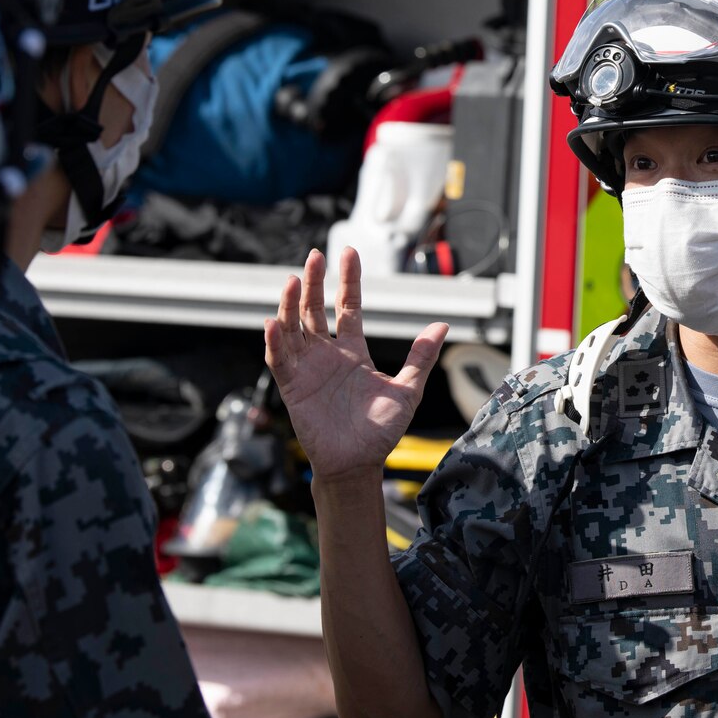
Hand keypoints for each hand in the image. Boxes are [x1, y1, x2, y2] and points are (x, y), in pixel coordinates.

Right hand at [264, 246, 447, 481]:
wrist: (358, 464)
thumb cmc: (381, 431)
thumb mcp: (407, 390)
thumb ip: (421, 357)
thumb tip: (442, 325)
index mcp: (354, 351)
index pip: (348, 307)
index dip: (348, 281)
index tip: (349, 253)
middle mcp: (328, 355)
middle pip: (315, 310)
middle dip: (313, 283)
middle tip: (313, 256)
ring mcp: (308, 369)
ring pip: (294, 328)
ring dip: (290, 304)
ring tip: (291, 280)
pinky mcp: (292, 387)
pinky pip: (280, 359)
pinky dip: (275, 340)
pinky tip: (274, 321)